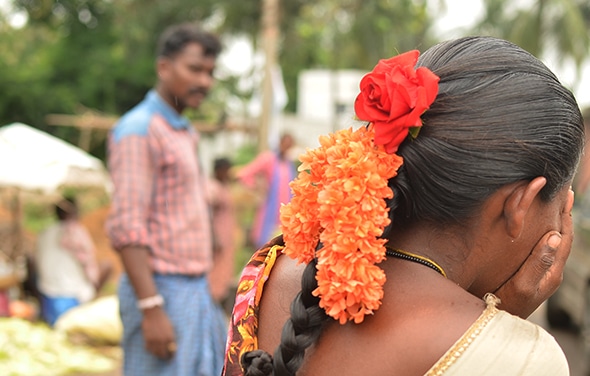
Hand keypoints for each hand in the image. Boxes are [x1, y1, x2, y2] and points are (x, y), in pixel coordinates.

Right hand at [141, 306, 176, 358]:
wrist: (154, 314)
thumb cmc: (164, 320)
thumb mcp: (171, 328)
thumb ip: (171, 338)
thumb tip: (172, 347)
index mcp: (170, 337)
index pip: (171, 351)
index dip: (171, 355)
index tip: (171, 357)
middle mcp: (162, 340)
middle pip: (163, 354)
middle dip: (164, 357)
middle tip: (164, 357)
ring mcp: (154, 340)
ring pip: (155, 353)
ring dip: (157, 355)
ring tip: (158, 354)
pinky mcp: (147, 339)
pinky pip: (148, 349)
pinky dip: (150, 350)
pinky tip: (152, 349)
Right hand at [494, 189, 573, 318]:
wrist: (494, 323)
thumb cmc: (506, 305)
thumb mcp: (523, 285)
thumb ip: (539, 262)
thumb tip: (554, 236)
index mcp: (551, 272)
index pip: (563, 238)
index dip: (565, 215)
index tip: (564, 194)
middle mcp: (549, 271)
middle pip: (561, 238)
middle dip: (563, 215)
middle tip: (562, 193)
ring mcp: (540, 274)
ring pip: (552, 243)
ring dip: (554, 223)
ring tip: (551, 205)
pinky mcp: (530, 275)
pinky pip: (542, 249)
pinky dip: (542, 233)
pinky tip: (535, 228)